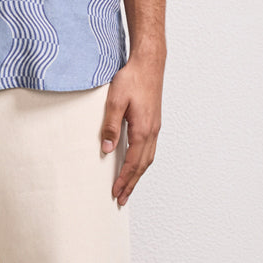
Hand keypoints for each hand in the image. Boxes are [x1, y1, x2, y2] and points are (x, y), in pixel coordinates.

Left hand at [100, 55, 163, 207]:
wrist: (149, 63)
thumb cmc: (132, 79)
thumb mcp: (114, 101)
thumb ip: (110, 125)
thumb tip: (107, 149)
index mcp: (143, 129)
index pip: (133, 162)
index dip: (124, 179)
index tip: (116, 192)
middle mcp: (152, 132)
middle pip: (143, 166)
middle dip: (131, 184)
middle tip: (121, 199)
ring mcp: (155, 127)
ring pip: (148, 159)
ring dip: (138, 175)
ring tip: (128, 187)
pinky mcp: (154, 122)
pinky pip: (149, 149)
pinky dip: (142, 162)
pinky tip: (136, 164)